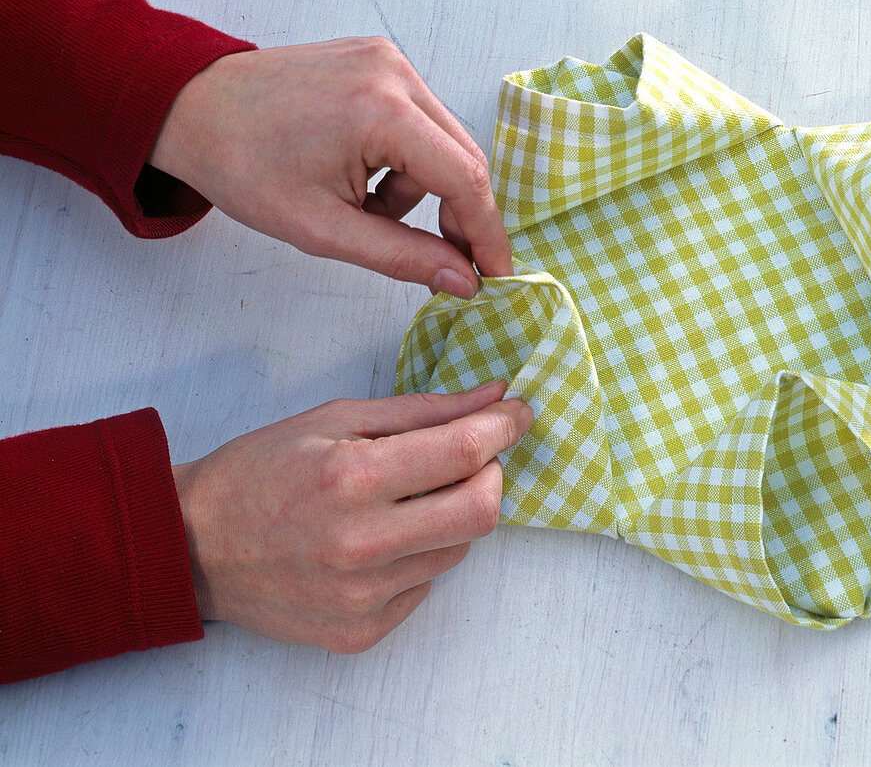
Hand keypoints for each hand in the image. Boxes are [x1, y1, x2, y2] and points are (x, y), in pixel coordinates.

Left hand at [149, 38, 511, 297]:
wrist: (189, 109)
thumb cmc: (243, 167)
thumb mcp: (324, 229)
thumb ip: (403, 257)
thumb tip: (464, 281)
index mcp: (382, 111)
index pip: (466, 178)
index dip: (487, 233)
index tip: (496, 274)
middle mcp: (394, 73)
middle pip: (464, 157)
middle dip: (457, 214)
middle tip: (442, 261)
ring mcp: (387, 59)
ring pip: (442, 142)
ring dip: (422, 189)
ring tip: (366, 212)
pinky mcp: (378, 59)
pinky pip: (418, 119)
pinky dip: (404, 160)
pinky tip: (361, 176)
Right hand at [171, 381, 531, 653]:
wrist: (192, 546)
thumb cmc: (260, 471)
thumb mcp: (335, 418)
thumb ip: (422, 410)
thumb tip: (492, 397)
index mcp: (353, 477)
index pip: (465, 453)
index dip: (505, 427)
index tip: (517, 413)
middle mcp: (362, 544)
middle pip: (482, 513)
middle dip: (492, 476)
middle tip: (473, 458)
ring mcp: (362, 596)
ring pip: (458, 549)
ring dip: (450, 515)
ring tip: (406, 498)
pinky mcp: (359, 632)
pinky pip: (424, 585)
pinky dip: (418, 555)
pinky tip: (380, 540)